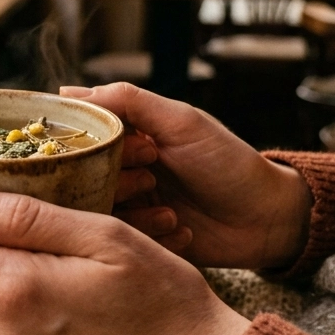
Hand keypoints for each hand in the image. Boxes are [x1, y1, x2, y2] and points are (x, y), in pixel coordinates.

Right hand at [61, 83, 311, 271]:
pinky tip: (182, 229)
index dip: (92, 147)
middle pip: (82, 181)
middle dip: (117, 183)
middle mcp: (120, 174)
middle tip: (150, 179)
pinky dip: (154, 236)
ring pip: (100, 216)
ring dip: (136, 214)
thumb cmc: (228, 162)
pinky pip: (125, 243)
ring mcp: (131, 210)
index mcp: (125, 140)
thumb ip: (128, 101)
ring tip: (170, 211)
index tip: (128, 150)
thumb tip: (67, 90)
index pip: (80, 141)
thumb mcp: (181, 122)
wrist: (268, 217)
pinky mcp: (142, 243)